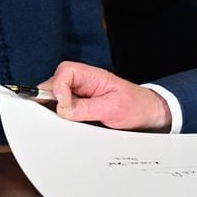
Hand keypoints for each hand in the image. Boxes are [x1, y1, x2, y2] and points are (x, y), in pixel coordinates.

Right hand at [43, 61, 172, 131]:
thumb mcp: (112, 108)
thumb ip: (87, 108)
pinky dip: (58, 117)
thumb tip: (64, 110)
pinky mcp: (77, 108)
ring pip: (54, 98)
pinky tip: (65, 126)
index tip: (63, 104)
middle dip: (50, 98)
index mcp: (92, 76)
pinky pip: (61, 110)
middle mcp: (82, 83)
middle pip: (54, 83)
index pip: (66, 71)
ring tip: (63, 122)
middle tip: (54, 116)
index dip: (59, 86)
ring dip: (54, 110)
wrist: (146, 114)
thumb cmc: (135, 105)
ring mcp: (78, 95)